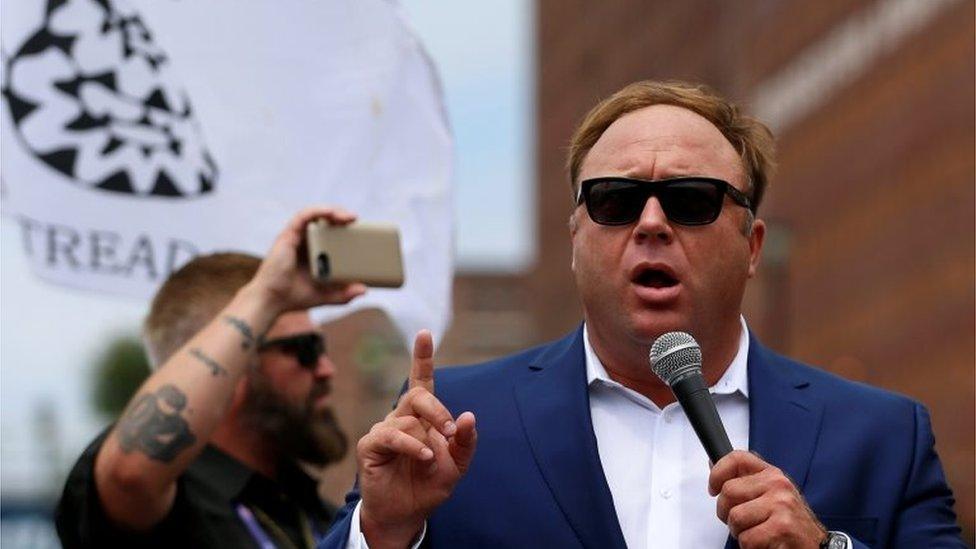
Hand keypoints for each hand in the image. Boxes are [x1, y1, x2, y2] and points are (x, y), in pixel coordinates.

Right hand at [248, 206, 365, 313]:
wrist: (271, 301)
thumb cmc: (294, 297)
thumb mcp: (326, 296)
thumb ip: (344, 294)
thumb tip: (364, 290)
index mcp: (312, 252)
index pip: (330, 233)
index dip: (344, 227)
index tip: (360, 230)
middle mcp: (304, 242)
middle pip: (324, 221)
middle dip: (341, 216)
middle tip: (357, 221)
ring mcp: (296, 237)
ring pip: (315, 214)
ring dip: (333, 211)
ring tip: (349, 217)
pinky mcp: (288, 235)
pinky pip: (303, 216)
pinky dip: (317, 211)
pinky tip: (330, 213)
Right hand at [357, 330, 477, 548]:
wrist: (407, 513)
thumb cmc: (429, 485)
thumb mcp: (457, 465)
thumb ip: (465, 441)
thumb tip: (468, 416)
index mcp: (422, 416)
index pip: (421, 380)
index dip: (422, 356)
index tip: (424, 333)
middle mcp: (401, 417)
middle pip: (417, 394)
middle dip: (437, 409)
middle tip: (449, 430)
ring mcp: (384, 429)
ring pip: (407, 419)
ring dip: (426, 440)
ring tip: (431, 460)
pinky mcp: (370, 445)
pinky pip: (393, 436)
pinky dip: (412, 446)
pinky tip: (424, 458)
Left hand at [710, 450, 826, 548]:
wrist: (815, 545)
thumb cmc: (789, 522)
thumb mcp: (769, 495)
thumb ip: (745, 481)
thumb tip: (713, 465)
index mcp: (772, 475)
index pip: (737, 458)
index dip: (718, 472)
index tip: (713, 488)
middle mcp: (778, 485)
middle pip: (728, 492)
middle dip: (726, 513)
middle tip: (741, 522)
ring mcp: (781, 505)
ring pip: (735, 517)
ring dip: (739, 532)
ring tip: (756, 533)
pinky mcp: (782, 527)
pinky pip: (747, 538)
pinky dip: (750, 546)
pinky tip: (764, 543)